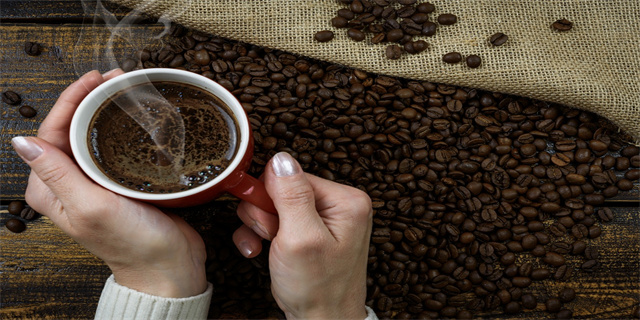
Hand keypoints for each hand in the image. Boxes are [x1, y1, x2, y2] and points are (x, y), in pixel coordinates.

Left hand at [11, 70, 206, 297]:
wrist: (168, 265)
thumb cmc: (132, 244)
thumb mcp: (91, 207)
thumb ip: (57, 174)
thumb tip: (22, 141)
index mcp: (51, 190)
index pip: (50, 133)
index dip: (70, 101)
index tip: (93, 80)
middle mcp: (68, 184)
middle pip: (70, 130)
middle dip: (87, 99)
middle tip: (113, 79)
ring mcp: (94, 183)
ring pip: (92, 136)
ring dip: (104, 110)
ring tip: (124, 90)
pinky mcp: (118, 183)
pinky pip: (113, 148)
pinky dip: (121, 128)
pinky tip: (135, 118)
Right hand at [233, 152, 372, 318]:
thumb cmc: (318, 288)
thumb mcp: (301, 238)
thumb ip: (291, 196)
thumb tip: (281, 159)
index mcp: (346, 200)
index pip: (293, 175)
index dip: (271, 197)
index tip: (269, 222)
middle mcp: (338, 205)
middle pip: (282, 189)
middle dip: (265, 214)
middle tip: (272, 237)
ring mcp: (323, 219)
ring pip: (273, 205)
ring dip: (260, 226)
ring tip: (268, 247)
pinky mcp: (308, 232)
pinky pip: (274, 220)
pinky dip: (261, 236)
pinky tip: (260, 251)